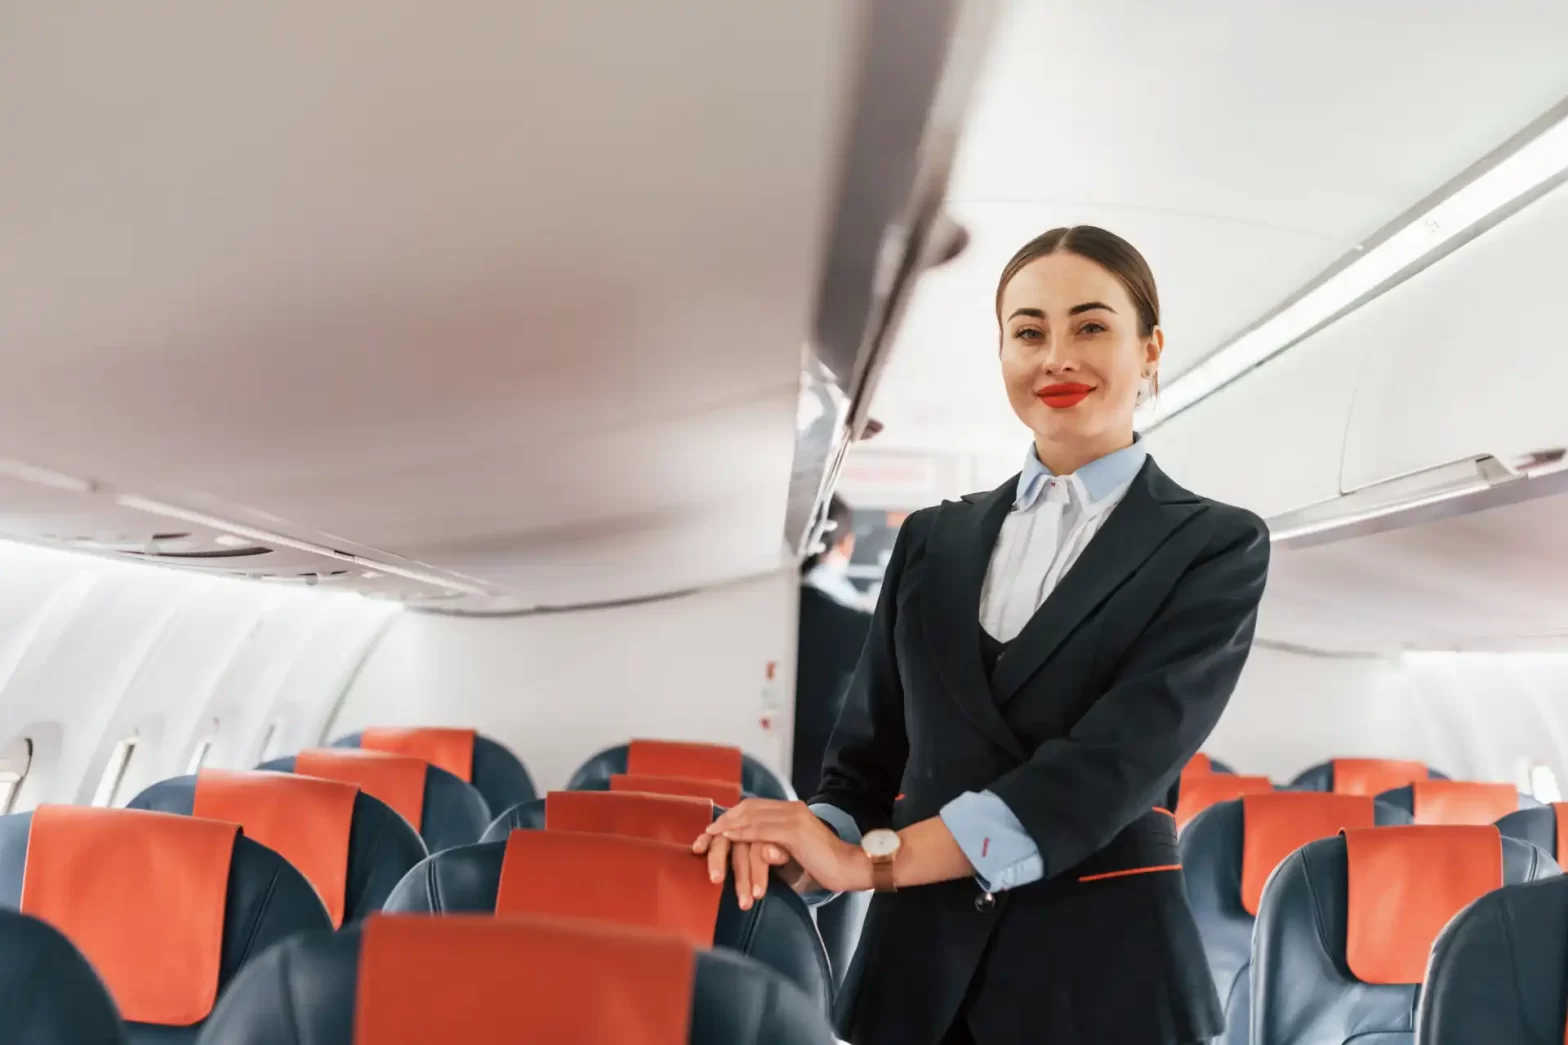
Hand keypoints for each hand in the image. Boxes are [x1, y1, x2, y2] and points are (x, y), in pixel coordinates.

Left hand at [692, 799, 870, 896]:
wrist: (850, 868)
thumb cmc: (824, 867)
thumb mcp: (795, 855)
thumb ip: (777, 848)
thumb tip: (763, 851)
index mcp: (792, 811)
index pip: (755, 807)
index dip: (732, 816)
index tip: (714, 830)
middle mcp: (792, 808)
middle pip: (749, 807)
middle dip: (725, 819)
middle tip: (706, 833)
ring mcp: (794, 817)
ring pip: (752, 816)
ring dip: (729, 825)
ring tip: (711, 835)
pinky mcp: (795, 831)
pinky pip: (762, 830)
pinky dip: (742, 833)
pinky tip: (728, 838)